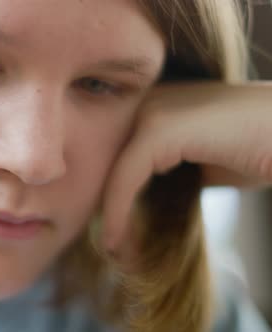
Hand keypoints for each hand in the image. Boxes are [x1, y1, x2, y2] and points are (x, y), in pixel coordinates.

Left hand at [102, 81, 271, 251]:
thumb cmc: (257, 149)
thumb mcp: (199, 160)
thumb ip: (166, 169)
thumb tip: (135, 200)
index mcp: (152, 102)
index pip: (117, 155)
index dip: (112, 197)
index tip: (115, 236)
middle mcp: (146, 100)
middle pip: (109, 162)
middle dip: (108, 207)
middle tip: (114, 249)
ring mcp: (152, 110)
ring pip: (113, 171)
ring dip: (112, 216)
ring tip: (117, 250)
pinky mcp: (161, 128)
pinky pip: (126, 177)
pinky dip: (119, 211)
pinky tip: (119, 240)